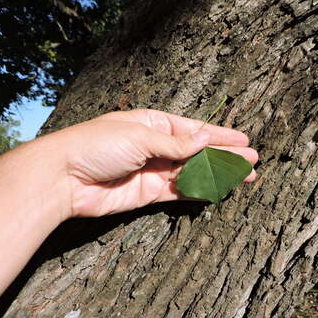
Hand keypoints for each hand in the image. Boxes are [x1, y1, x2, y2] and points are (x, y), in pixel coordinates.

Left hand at [58, 109, 258, 216]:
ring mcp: (155, 171)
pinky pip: (181, 191)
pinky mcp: (150, 193)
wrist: (64, 179)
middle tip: (253, 163)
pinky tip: (220, 190)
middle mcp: (157, 147)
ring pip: (194, 172)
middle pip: (199, 152)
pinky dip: (200, 191)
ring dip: (219, 175)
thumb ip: (177, 143)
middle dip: (226, 157)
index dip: (221, 136)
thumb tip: (207, 138)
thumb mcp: (141, 136)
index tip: (244, 141)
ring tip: (245, 177)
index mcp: (154, 124)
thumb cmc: (97, 146)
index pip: (195, 129)